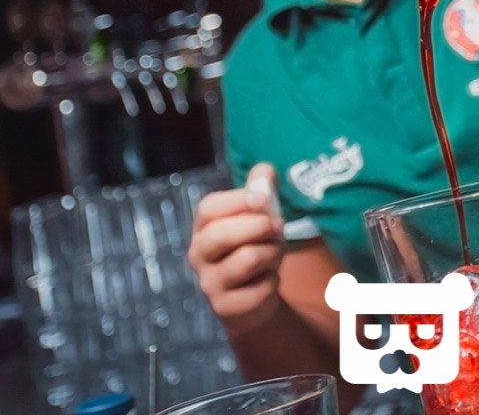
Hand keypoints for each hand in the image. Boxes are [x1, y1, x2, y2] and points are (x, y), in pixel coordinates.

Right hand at [188, 164, 286, 335]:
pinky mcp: (225, 308)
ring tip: (275, 253)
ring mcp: (209, 283)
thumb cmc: (253, 248)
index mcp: (203, 227)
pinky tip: (269, 279)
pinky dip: (273, 280)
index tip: (263, 199)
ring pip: (247, 259)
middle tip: (279, 226)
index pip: (209, 209)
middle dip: (257, 226)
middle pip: (220, 234)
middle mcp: (199, 255)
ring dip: (272, 253)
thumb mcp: (258, 217)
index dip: (237, 200)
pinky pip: (259, 288)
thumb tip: (265, 171)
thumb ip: (261, 190)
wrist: (252, 299)